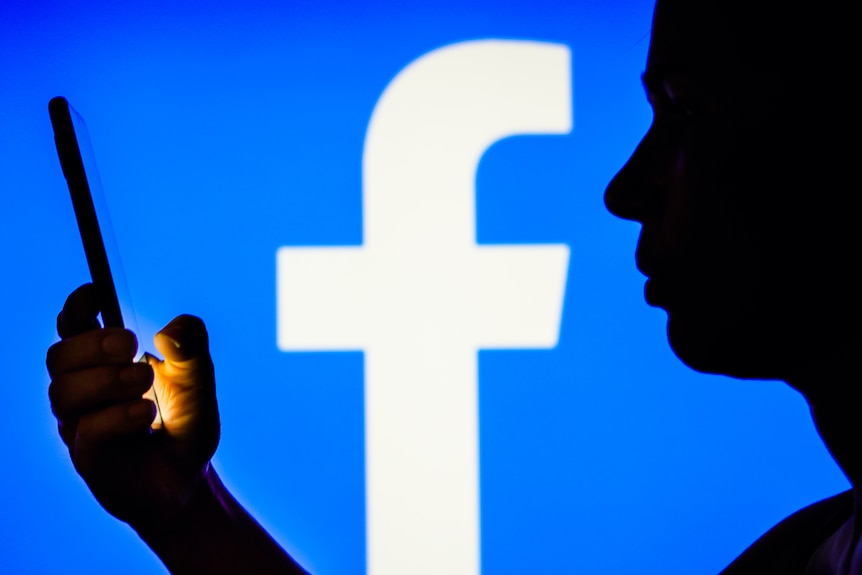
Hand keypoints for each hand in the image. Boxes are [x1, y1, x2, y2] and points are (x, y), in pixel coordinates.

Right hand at [47, 284, 219, 533]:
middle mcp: (84, 392)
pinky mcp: (88, 458)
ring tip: (145, 383)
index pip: (71, 327)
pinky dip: (118, 415)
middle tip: (131, 345)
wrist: (190, 479)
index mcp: (103, 364)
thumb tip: (171, 331)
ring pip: (63, 392)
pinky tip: (146, 413)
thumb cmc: (184, 424)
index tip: (96, 292)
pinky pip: (87, 430)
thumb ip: (192, 347)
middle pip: (58, 356)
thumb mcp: (199, 379)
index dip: (76, 307)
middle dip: (92, 344)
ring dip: (107, 380)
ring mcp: (81, 425)